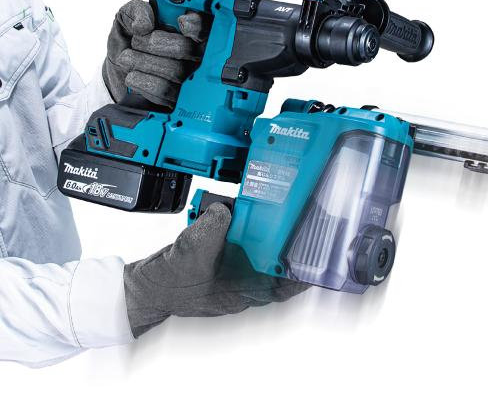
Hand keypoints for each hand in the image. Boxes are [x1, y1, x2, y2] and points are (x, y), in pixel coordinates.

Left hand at [102, 0, 209, 108]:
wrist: (118, 72)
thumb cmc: (130, 41)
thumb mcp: (128, 18)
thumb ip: (136, 11)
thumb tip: (144, 25)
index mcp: (188, 30)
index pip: (206, 26)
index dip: (198, 25)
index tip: (181, 23)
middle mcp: (195, 55)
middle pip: (189, 49)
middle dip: (158, 44)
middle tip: (137, 41)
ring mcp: (189, 79)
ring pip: (177, 71)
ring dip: (145, 62)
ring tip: (126, 57)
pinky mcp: (178, 100)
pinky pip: (167, 93)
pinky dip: (145, 83)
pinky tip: (132, 76)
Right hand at [123, 203, 308, 337]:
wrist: (151, 286)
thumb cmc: (170, 281)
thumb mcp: (190, 249)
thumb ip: (210, 227)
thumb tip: (225, 210)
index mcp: (242, 290)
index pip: (285, 284)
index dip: (306, 271)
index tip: (321, 254)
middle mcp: (245, 286)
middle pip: (281, 269)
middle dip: (295, 250)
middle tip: (309, 227)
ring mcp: (237, 277)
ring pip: (267, 259)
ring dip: (276, 242)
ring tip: (287, 221)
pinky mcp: (229, 265)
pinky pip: (250, 250)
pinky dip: (255, 236)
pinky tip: (253, 221)